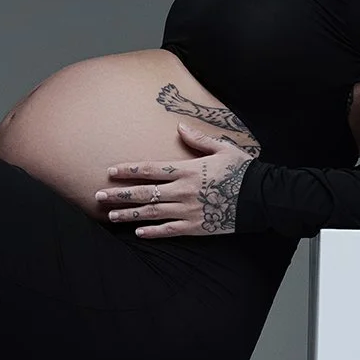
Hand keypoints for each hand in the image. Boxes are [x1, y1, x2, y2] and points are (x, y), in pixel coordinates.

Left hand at [98, 122, 256, 236]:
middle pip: (145, 192)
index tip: (110, 171)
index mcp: (187, 170)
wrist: (262, 197)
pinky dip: (153, 232)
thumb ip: (198, 139)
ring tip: (111, 216)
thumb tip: (179, 127)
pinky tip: (138, 232)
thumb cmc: (243, 170)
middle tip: (98, 196)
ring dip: (129, 214)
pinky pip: (169, 230)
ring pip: (152, 212)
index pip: (151, 169)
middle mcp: (183, 190)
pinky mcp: (196, 226)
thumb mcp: (223, 148)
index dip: (129, 170)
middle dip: (119, 194)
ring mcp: (188, 210)